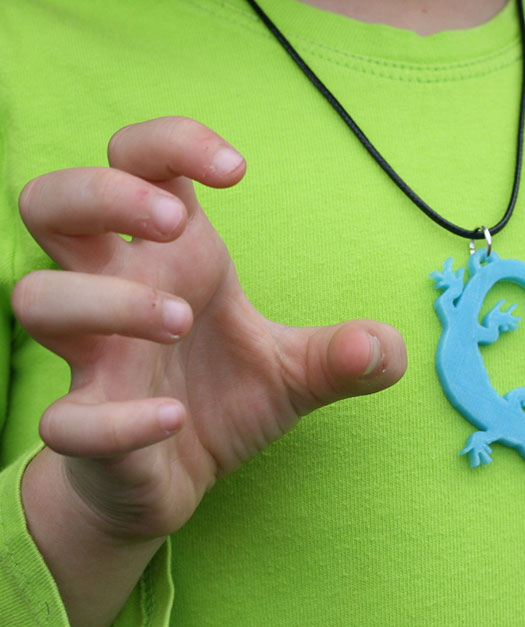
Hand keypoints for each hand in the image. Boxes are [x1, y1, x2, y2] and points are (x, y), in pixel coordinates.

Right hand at [12, 117, 405, 542]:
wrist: (164, 484)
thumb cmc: (216, 400)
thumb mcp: (294, 372)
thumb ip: (343, 355)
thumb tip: (385, 348)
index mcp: (170, 260)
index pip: (136, 161)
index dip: (173, 142)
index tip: (236, 171)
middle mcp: (114, 292)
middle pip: (52, 202)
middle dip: (106, 194)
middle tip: (177, 223)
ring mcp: (90, 359)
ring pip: (37, 298)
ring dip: (111, 300)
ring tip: (182, 321)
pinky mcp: (81, 429)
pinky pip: (67, 417)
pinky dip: (119, 418)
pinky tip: (174, 418)